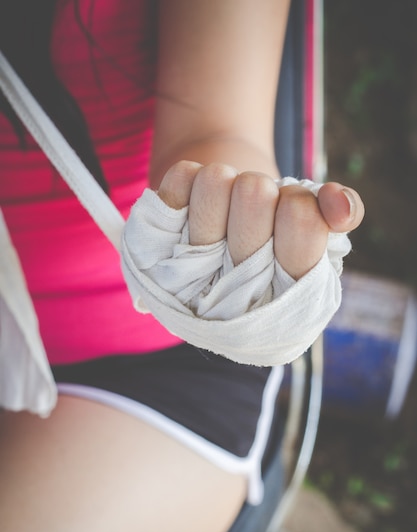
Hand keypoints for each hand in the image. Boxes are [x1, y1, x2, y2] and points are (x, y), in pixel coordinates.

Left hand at [157, 160, 363, 279]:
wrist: (219, 224)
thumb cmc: (275, 225)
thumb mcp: (316, 225)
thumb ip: (343, 212)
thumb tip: (340, 208)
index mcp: (284, 287)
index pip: (302, 220)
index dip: (297, 204)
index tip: (291, 210)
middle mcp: (236, 284)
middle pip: (254, 192)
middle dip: (259, 189)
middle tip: (254, 208)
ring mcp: (192, 262)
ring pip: (214, 181)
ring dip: (224, 181)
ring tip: (225, 206)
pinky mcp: (157, 237)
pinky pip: (178, 179)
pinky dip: (188, 178)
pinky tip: (193, 203)